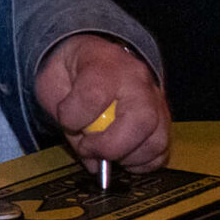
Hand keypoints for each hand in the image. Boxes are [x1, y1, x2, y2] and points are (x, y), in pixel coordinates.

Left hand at [35, 34, 169, 175]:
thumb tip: (90, 158)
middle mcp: (138, 81)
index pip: (94, 94)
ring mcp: (156, 101)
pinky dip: (141, 162)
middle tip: (88, 147)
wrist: (98, 56)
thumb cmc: (75, 70)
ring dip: (126, 157)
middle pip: (140, 121)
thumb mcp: (55, 81)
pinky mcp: (165, 120)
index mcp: (105, 64)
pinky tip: (122, 154)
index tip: (67, 121)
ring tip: (105, 150)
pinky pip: (162, 152)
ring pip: (156, 141)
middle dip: (109, 146)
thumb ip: (65, 117)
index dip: (75, 117)